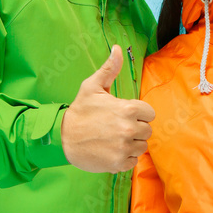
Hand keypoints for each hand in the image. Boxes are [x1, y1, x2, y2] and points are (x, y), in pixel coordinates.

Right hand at [61, 45, 154, 172]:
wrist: (62, 137)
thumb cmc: (80, 111)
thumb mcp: (92, 86)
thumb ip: (110, 68)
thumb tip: (118, 48)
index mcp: (128, 109)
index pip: (149, 113)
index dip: (138, 114)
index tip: (124, 114)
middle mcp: (129, 129)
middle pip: (147, 130)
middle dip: (135, 128)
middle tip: (117, 127)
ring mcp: (124, 148)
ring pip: (141, 146)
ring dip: (131, 144)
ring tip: (114, 138)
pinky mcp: (118, 163)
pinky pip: (133, 161)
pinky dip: (125, 158)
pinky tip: (112, 150)